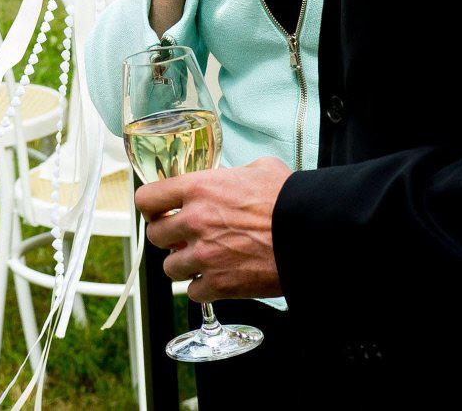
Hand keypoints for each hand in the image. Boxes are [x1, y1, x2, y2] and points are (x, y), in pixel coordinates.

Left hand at [135, 156, 289, 301]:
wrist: (314, 234)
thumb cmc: (290, 200)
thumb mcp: (260, 169)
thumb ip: (233, 173)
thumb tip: (230, 177)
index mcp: (198, 189)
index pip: (146, 199)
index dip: (151, 207)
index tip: (160, 212)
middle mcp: (194, 221)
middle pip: (155, 236)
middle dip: (169, 238)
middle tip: (186, 238)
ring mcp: (205, 256)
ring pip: (171, 267)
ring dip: (185, 265)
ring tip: (205, 260)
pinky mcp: (220, 285)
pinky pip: (193, 292)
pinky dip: (204, 288)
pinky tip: (219, 278)